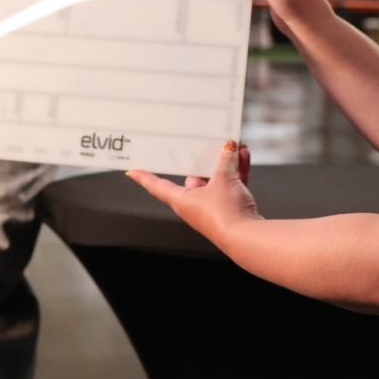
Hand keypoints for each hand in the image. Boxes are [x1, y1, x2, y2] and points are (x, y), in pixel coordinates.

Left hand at [126, 140, 259, 248]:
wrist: (247, 236)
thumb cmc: (226, 212)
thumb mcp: (224, 178)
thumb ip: (226, 160)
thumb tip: (230, 148)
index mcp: (182, 200)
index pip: (157, 186)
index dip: (145, 177)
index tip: (131, 172)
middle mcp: (195, 205)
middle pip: (195, 177)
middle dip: (204, 160)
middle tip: (206, 141)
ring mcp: (213, 207)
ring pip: (216, 180)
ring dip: (225, 164)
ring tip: (232, 145)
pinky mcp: (230, 208)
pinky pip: (231, 185)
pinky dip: (237, 171)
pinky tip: (244, 155)